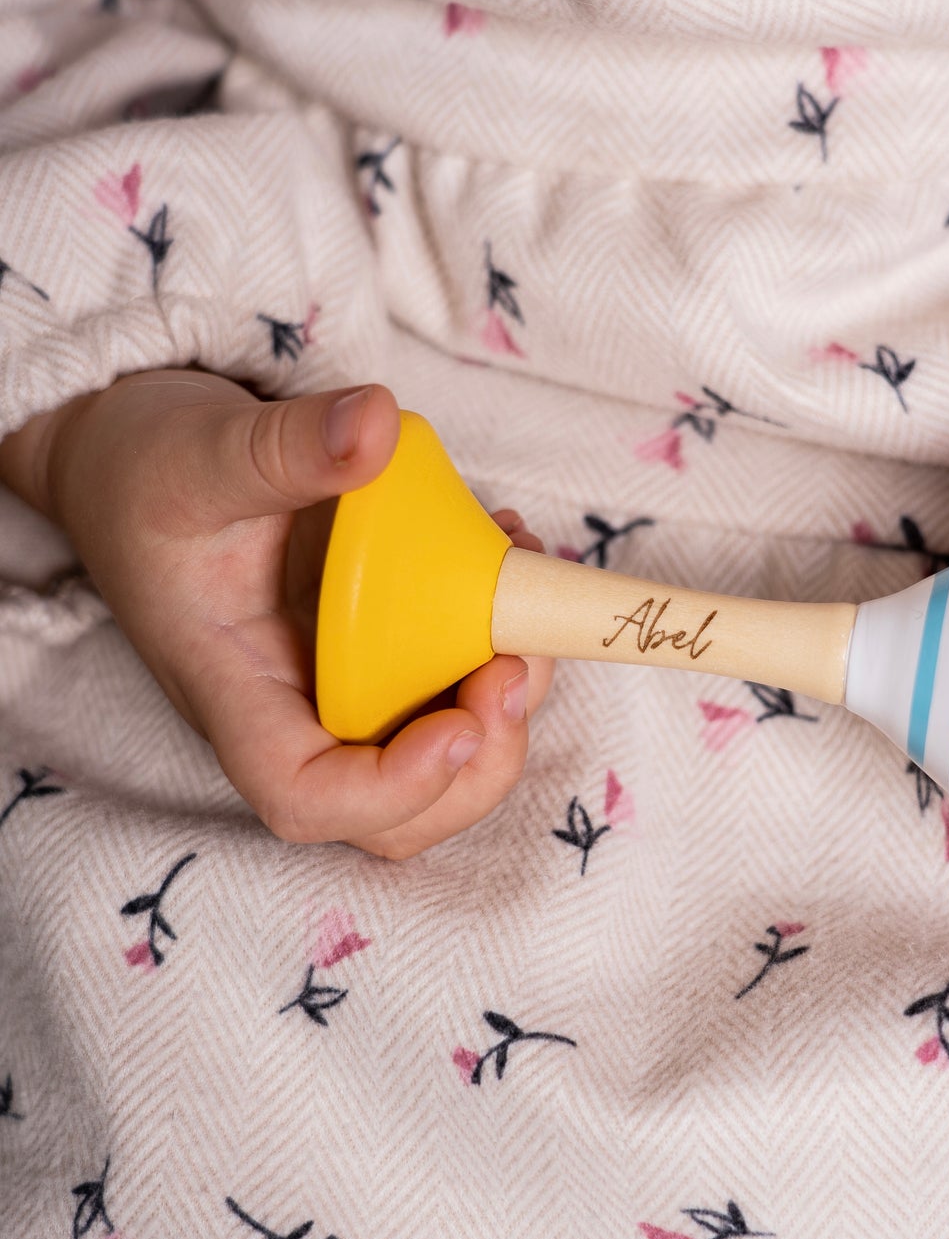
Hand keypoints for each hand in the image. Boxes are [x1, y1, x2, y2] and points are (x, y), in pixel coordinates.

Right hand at [0, 369, 551, 858]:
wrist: (134, 460)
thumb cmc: (143, 470)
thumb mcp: (197, 450)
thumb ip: (283, 447)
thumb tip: (377, 424)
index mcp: (235, 691)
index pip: (306, 797)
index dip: (394, 790)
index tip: (462, 722)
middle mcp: (295, 709)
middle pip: (399, 814)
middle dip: (484, 757)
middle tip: (517, 656)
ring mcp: (344, 686)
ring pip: (445, 754)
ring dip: (511, 695)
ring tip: (524, 586)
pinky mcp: (380, 651)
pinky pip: (456, 679)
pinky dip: (503, 635)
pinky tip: (506, 552)